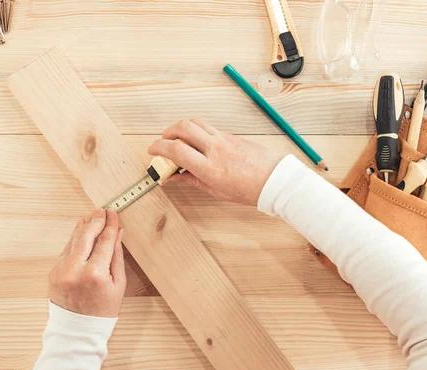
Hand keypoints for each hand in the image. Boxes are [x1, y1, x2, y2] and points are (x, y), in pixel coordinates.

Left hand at [49, 209, 125, 317]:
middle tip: (102, 211)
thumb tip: (117, 234)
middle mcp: (76, 270)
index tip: (114, 215)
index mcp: (96, 274)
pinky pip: (66, 251)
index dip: (110, 225)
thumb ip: (116, 256)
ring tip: (91, 217)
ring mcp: (62, 271)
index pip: (105, 241)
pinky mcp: (53, 273)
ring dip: (83, 227)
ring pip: (73, 240)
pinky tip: (81, 234)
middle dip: (95, 220)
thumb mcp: (118, 284)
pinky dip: (74, 241)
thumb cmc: (102, 310)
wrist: (78, 330)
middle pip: (86, 235)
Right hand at [148, 119, 281, 205]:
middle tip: (163, 143)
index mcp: (209, 167)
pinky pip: (207, 127)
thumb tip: (174, 177)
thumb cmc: (249, 189)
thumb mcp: (215, 191)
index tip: (152, 151)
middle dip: (167, 132)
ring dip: (181, 128)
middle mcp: (214, 149)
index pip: (176, 150)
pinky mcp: (230, 135)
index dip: (158, 147)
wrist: (274, 180)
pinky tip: (196, 143)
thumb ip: (192, 180)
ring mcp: (223, 139)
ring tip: (177, 140)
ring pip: (195, 122)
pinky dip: (196, 131)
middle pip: (183, 128)